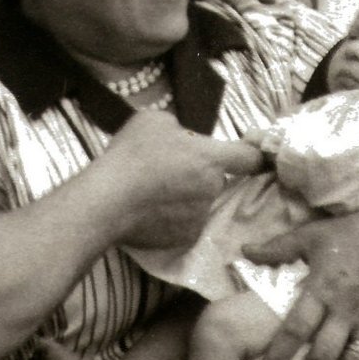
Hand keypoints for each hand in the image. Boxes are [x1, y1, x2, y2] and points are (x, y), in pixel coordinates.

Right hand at [100, 111, 257, 251]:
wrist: (107, 201)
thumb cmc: (132, 155)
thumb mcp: (153, 120)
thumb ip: (178, 127)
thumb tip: (182, 137)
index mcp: (211, 158)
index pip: (250, 158)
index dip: (251, 156)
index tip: (245, 157)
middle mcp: (213, 188)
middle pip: (219, 180)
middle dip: (202, 176)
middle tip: (175, 172)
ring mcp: (201, 216)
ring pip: (202, 203)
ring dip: (188, 198)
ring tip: (158, 194)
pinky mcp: (186, 238)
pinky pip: (187, 224)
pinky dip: (175, 219)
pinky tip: (153, 212)